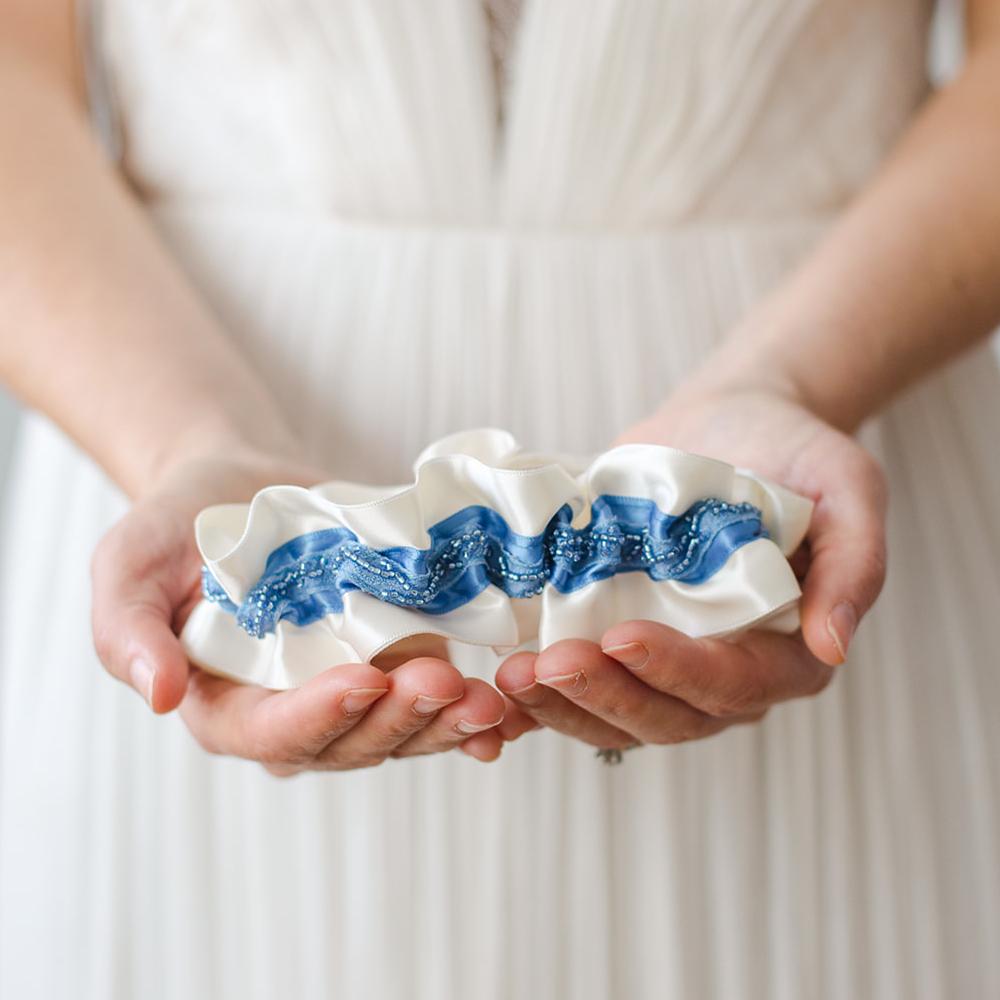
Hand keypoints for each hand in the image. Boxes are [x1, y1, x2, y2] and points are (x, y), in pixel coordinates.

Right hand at [90, 447, 505, 771]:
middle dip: (400, 719)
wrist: (240, 489)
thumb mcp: (128, 566)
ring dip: (448, 722)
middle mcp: (296, 715)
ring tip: (489, 700)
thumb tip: (157, 696)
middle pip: (353, 742)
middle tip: (445, 683)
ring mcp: (352, 692)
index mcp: (228, 707)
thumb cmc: (178, 528)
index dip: (320, 716)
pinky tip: (509, 711)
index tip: (363, 679)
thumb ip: (127, 631)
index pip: (274, 734)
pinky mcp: (394, 661)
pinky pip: (435, 701)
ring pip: (403, 730)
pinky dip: (471, 712)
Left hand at [495, 373, 887, 750]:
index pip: (730, 684)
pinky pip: (578, 684)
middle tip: (545, 666)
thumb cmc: (795, 451)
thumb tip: (834, 647)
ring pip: (613, 711)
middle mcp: (721, 670)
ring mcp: (663, 657)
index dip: (676, 670)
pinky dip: (535, 700)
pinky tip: (493, 690)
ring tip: (509, 676)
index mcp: (784, 650)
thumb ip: (854, 566)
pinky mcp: (614, 635)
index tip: (620, 638)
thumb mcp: (847, 489)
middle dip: (602, 695)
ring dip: (558, 703)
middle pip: (664, 715)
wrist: (730, 423)